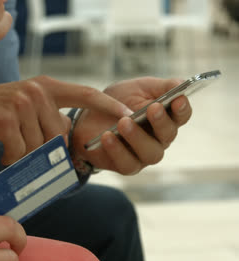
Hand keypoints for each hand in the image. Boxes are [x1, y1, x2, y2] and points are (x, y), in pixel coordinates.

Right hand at [0, 76, 131, 164]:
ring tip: (10, 148)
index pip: (84, 93)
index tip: (128, 114)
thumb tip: (67, 145)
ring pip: (37, 146)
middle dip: (45, 151)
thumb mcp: (27, 106)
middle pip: (57, 135)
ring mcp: (20, 102)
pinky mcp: (4, 118)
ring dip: (24, 155)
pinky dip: (11, 158)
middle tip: (27, 152)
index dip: (108, 104)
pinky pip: (19, 151)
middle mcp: (36, 90)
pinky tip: (2, 153)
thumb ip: (49, 118)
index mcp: (47, 86)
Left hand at [72, 77, 192, 174]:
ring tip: (123, 122)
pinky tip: (107, 137)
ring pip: (151, 153)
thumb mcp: (137, 88)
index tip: (178, 99)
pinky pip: (127, 163)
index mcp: (166, 117)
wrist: (88, 118)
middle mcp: (160, 138)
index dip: (182, 108)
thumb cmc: (117, 101)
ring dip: (138, 137)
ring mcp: (144, 154)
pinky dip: (117, 150)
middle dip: (161, 121)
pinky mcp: (127, 166)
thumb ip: (160, 87)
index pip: (181, 115)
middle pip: (168, 134)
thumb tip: (181, 84)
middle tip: (152, 108)